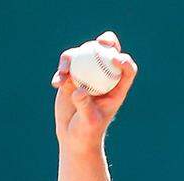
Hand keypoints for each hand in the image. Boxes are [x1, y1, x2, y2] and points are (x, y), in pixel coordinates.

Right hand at [51, 31, 138, 153]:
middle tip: (99, 42)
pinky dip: (61, 71)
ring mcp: (87, 75)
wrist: (73, 136)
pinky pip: (66, 66)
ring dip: (73, 57)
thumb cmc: (87, 132)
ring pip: (83, 54)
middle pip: (108, 52)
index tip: (115, 59)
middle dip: (107, 41)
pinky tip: (56, 84)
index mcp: (117, 89)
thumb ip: (85, 106)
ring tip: (64, 71)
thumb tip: (79, 90)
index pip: (127, 70)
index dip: (125, 62)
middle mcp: (104, 78)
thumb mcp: (89, 121)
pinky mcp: (71, 77)